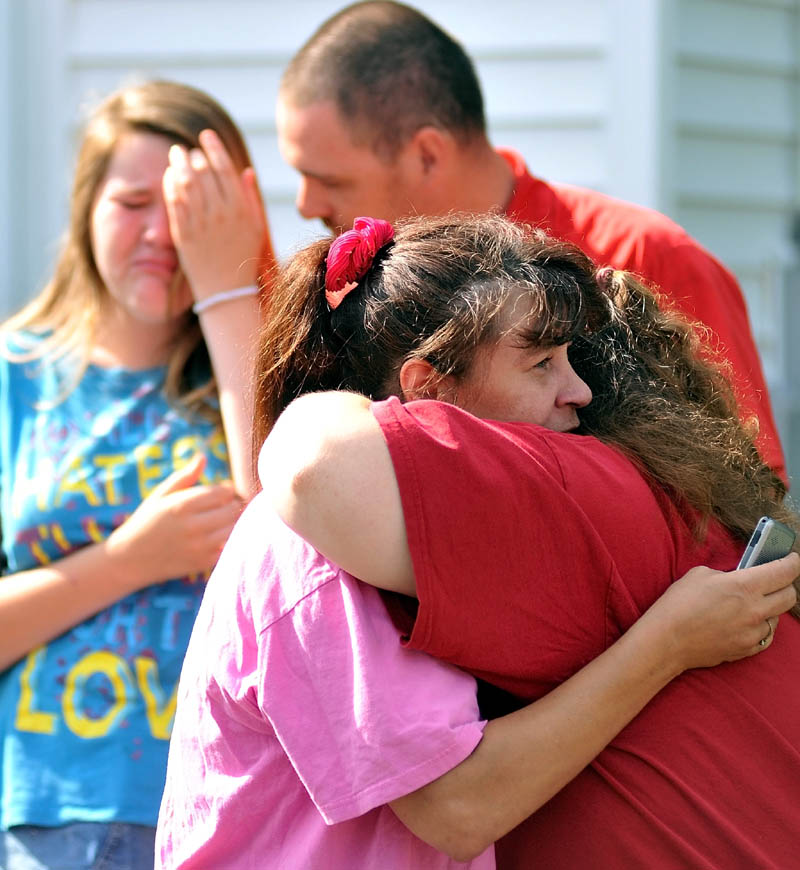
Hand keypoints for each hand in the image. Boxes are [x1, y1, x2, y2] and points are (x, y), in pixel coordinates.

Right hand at [107, 452, 243, 587]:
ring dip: (232, 522)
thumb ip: (185, 476)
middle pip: (233, 509)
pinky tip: (215, 537)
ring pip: (234, 528)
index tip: (221, 491)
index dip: (227, 489)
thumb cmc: (146, 520)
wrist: (130, 559)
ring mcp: (200, 547)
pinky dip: (227, 540)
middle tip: (223, 506)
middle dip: (232, 504)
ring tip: (220, 520)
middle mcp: (193, 526)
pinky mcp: (204, 562)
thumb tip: (203, 456)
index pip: (224, 492)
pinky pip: (228, 546)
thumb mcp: (160, 494)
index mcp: (183, 505)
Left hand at [163, 129, 269, 297]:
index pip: (225, 168)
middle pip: (203, 172)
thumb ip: (251, 198)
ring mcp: (200, 224)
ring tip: (176, 156)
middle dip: (194, 155)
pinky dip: (169, 184)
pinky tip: (169, 176)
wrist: (226, 290)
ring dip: (178, 164)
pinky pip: (173, 202)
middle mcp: (220, 214)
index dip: (214, 148)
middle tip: (188, 150)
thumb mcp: (256, 227)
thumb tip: (246, 171)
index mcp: (240, 209)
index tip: (206, 135)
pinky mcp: (183, 234)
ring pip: (185, 183)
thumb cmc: (243, 256)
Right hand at [646, 553, 798, 671]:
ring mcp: (753, 632)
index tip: (791, 558)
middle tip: (774, 579)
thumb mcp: (700, 574)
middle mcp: (755, 610)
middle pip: (789, 595)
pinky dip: (761, 626)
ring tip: (751, 603)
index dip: (791, 562)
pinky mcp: (747, 649)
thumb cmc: (679, 604)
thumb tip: (739, 577)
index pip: (784, 572)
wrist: (667, 639)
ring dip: (769, 607)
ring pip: (778, 616)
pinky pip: (766, 635)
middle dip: (786, 584)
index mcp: (744, 586)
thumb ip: (727, 574)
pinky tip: (747, 621)